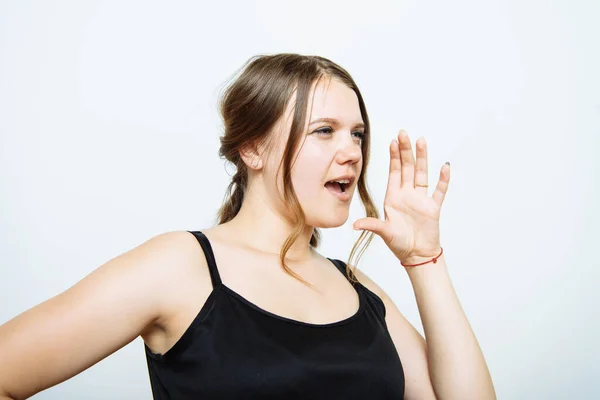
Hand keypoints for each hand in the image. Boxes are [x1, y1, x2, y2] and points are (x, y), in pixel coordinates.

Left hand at [353, 130, 449, 264]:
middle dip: (405, 151)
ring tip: (421, 141)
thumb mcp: (384, 232)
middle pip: (407, 168)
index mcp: (393, 197)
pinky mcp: (433, 208)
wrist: (416, 256)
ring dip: (422, 158)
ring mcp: (421, 200)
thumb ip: (372, 225)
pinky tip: (444, 167)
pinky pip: (439, 191)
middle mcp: (407, 195)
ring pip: (421, 174)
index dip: (393, 157)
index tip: (392, 142)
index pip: (394, 172)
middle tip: (404, 133)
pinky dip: (443, 180)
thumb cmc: (399, 244)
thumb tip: (355, 225)